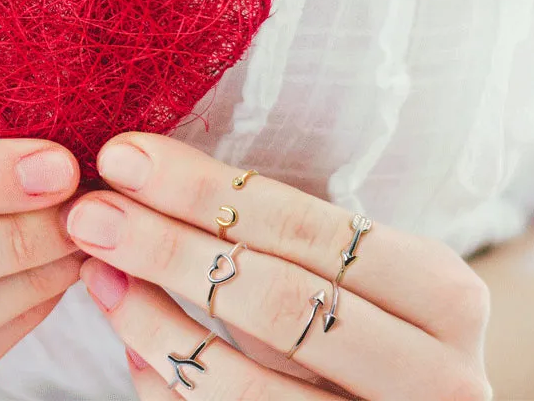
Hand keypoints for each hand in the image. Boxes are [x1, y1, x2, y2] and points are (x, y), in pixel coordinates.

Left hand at [66, 133, 490, 399]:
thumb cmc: (365, 317)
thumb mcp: (346, 270)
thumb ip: (271, 233)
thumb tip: (143, 176)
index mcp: (442, 293)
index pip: (310, 228)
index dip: (206, 190)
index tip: (123, 155)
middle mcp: (438, 376)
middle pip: (278, 301)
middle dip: (168, 248)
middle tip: (91, 212)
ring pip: (249, 387)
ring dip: (152, 322)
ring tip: (95, 273)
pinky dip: (171, 385)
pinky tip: (130, 345)